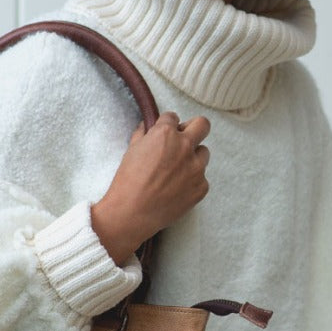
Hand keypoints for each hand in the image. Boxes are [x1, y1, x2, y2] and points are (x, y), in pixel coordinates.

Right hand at [91, 113, 209, 265]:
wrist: (132, 213)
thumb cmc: (128, 181)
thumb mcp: (131, 150)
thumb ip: (143, 134)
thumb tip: (148, 127)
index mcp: (166, 134)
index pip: (173, 117)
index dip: (167, 125)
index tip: (164, 133)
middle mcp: (185, 147)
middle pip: (202, 125)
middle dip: (193, 129)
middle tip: (183, 141)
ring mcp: (196, 168)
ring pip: (203, 153)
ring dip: (193, 157)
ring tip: (176, 172)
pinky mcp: (201, 187)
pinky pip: (201, 178)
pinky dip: (192, 181)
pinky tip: (176, 190)